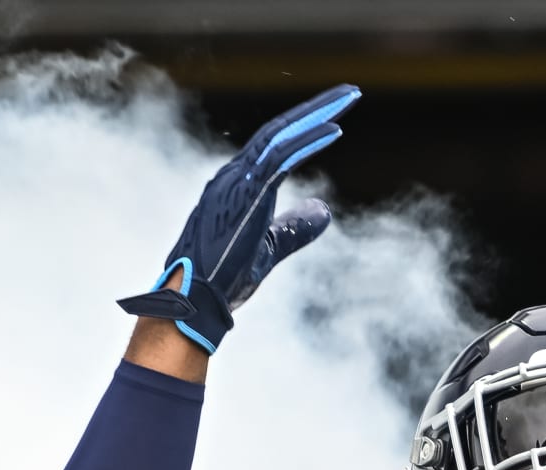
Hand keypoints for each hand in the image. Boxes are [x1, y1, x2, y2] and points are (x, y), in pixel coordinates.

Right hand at [117, 84, 360, 353]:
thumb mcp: (269, 248)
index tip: (336, 117)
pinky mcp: (243, 191)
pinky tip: (333, 130)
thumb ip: (295, 229)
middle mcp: (234, 175)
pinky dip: (306, 141)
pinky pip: (278, 156)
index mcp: (239, 185)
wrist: (195, 300)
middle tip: (350, 93)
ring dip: (316, 114)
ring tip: (348, 98)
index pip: (276, 146)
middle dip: (316, 110)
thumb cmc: (224, 279)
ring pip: (280, 135)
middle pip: (280, 131)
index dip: (306, 128)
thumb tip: (324, 211)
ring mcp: (236, 180)